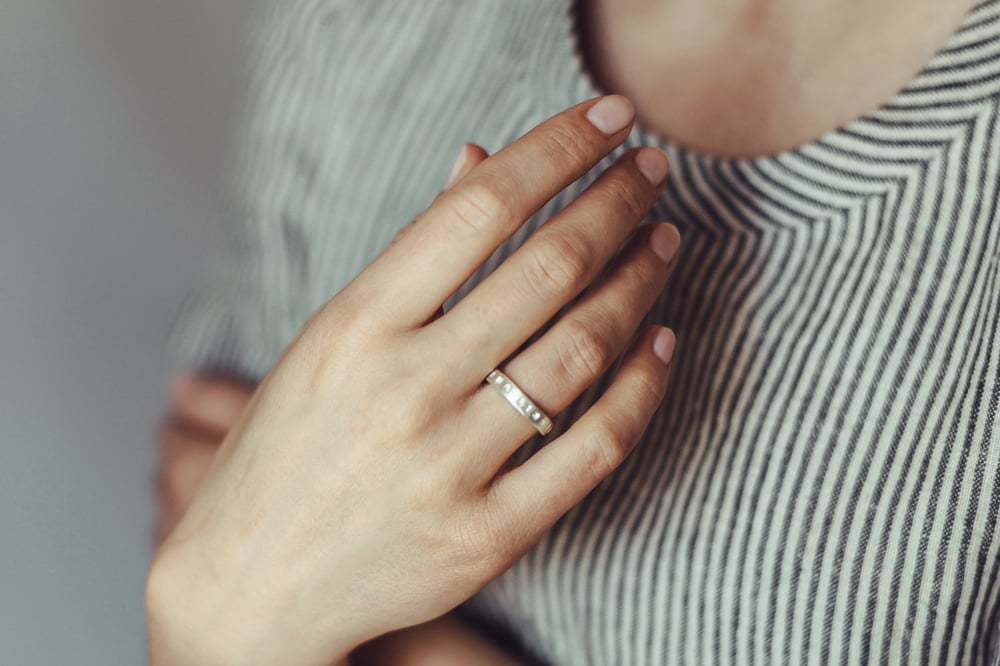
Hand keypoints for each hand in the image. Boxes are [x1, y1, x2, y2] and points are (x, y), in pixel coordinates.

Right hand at [146, 95, 679, 665]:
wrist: (251, 584)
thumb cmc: (287, 447)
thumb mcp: (329, 337)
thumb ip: (411, 253)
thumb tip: (481, 159)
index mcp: (353, 325)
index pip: (477, 208)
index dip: (558, 149)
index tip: (609, 118)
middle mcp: (402, 389)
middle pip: (546, 269)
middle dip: (616, 203)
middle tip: (654, 170)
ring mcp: (447, 467)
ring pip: (581, 351)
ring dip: (638, 282)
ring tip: (662, 241)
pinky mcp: (487, 534)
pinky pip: (594, 446)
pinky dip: (643, 387)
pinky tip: (662, 340)